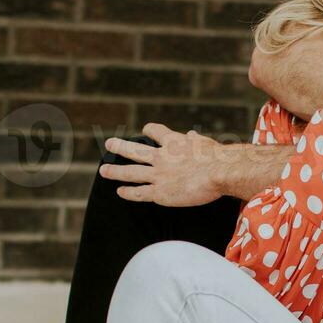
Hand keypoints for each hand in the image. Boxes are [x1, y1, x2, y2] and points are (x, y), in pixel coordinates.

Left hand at [98, 123, 226, 206]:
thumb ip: (195, 140)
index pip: (157, 132)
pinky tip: (120, 192)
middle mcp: (162, 157)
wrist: (218, 172)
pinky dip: (128, 192)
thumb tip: (192, 134)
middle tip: (109, 143)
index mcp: (174, 142)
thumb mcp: (205, 143)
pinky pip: (139, 193)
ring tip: (103, 171)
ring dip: (115, 171)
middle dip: (120, 146)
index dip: (150, 130)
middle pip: (135, 150)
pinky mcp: (160, 192)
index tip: (145, 130)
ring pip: (131, 172)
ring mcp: (158, 175)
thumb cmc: (217, 157)